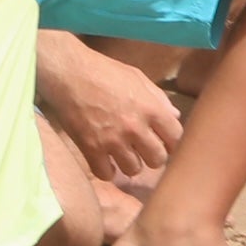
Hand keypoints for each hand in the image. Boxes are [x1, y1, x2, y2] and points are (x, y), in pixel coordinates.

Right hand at [35, 30, 184, 186]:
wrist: (70, 74)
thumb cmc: (105, 72)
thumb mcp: (138, 78)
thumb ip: (159, 99)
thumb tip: (175, 116)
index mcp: (151, 108)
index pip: (175, 138)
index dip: (172, 142)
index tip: (165, 143)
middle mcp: (135, 128)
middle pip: (157, 159)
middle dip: (153, 156)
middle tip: (144, 151)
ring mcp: (112, 140)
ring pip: (133, 170)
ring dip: (130, 164)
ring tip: (124, 155)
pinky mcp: (91, 148)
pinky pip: (105, 174)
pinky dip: (107, 171)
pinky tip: (106, 161)